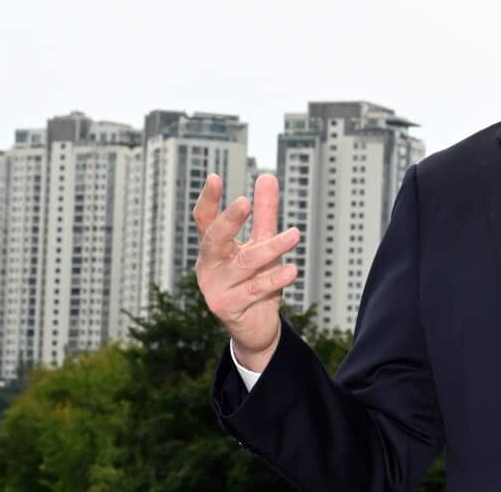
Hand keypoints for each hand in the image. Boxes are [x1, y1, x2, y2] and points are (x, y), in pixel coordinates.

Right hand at [192, 173, 300, 371]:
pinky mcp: (227, 307)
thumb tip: (268, 176)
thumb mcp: (261, 242)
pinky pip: (255, 289)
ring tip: (295, 235)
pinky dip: (274, 279)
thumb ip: (264, 213)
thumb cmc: (255, 278)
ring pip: (244, 264)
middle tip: (244, 202)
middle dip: (229, 221)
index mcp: (214, 247)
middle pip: (214, 239)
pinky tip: (291, 270)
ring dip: (271, 249)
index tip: (214, 178)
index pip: (205, 220)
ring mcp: (215, 287)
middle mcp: (210, 265)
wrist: (255, 325)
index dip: (208, 200)